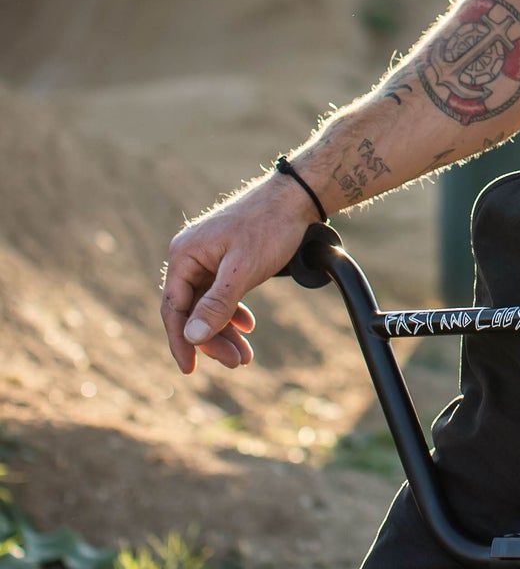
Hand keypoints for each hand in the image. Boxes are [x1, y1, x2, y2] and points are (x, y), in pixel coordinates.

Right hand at [161, 181, 310, 374]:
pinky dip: (233, 311)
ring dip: (225, 330)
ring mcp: (207, 257)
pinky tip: (247, 325)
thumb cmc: (269, 227)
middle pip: (193, 309)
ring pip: (209, 304)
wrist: (297, 198)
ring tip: (246, 355)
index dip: (180, 341)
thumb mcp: (243, 270)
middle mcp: (190, 256)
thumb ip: (217, 304)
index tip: (189, 369)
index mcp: (184, 255)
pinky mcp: (225, 259)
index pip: (173, 308)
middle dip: (213, 339)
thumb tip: (192, 337)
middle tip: (237, 362)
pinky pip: (221, 293)